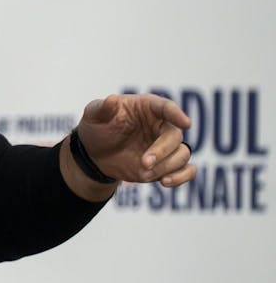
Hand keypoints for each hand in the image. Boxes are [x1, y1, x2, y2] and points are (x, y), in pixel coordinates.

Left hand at [77, 93, 194, 186]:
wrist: (94, 153)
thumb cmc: (97, 127)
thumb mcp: (93, 114)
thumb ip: (102, 108)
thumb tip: (111, 100)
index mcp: (147, 107)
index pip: (166, 107)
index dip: (177, 114)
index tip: (186, 124)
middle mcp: (161, 125)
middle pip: (174, 135)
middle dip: (162, 151)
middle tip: (144, 163)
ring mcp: (165, 146)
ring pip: (182, 154)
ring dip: (167, 166)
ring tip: (144, 174)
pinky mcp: (166, 164)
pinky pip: (187, 170)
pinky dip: (182, 177)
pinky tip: (165, 182)